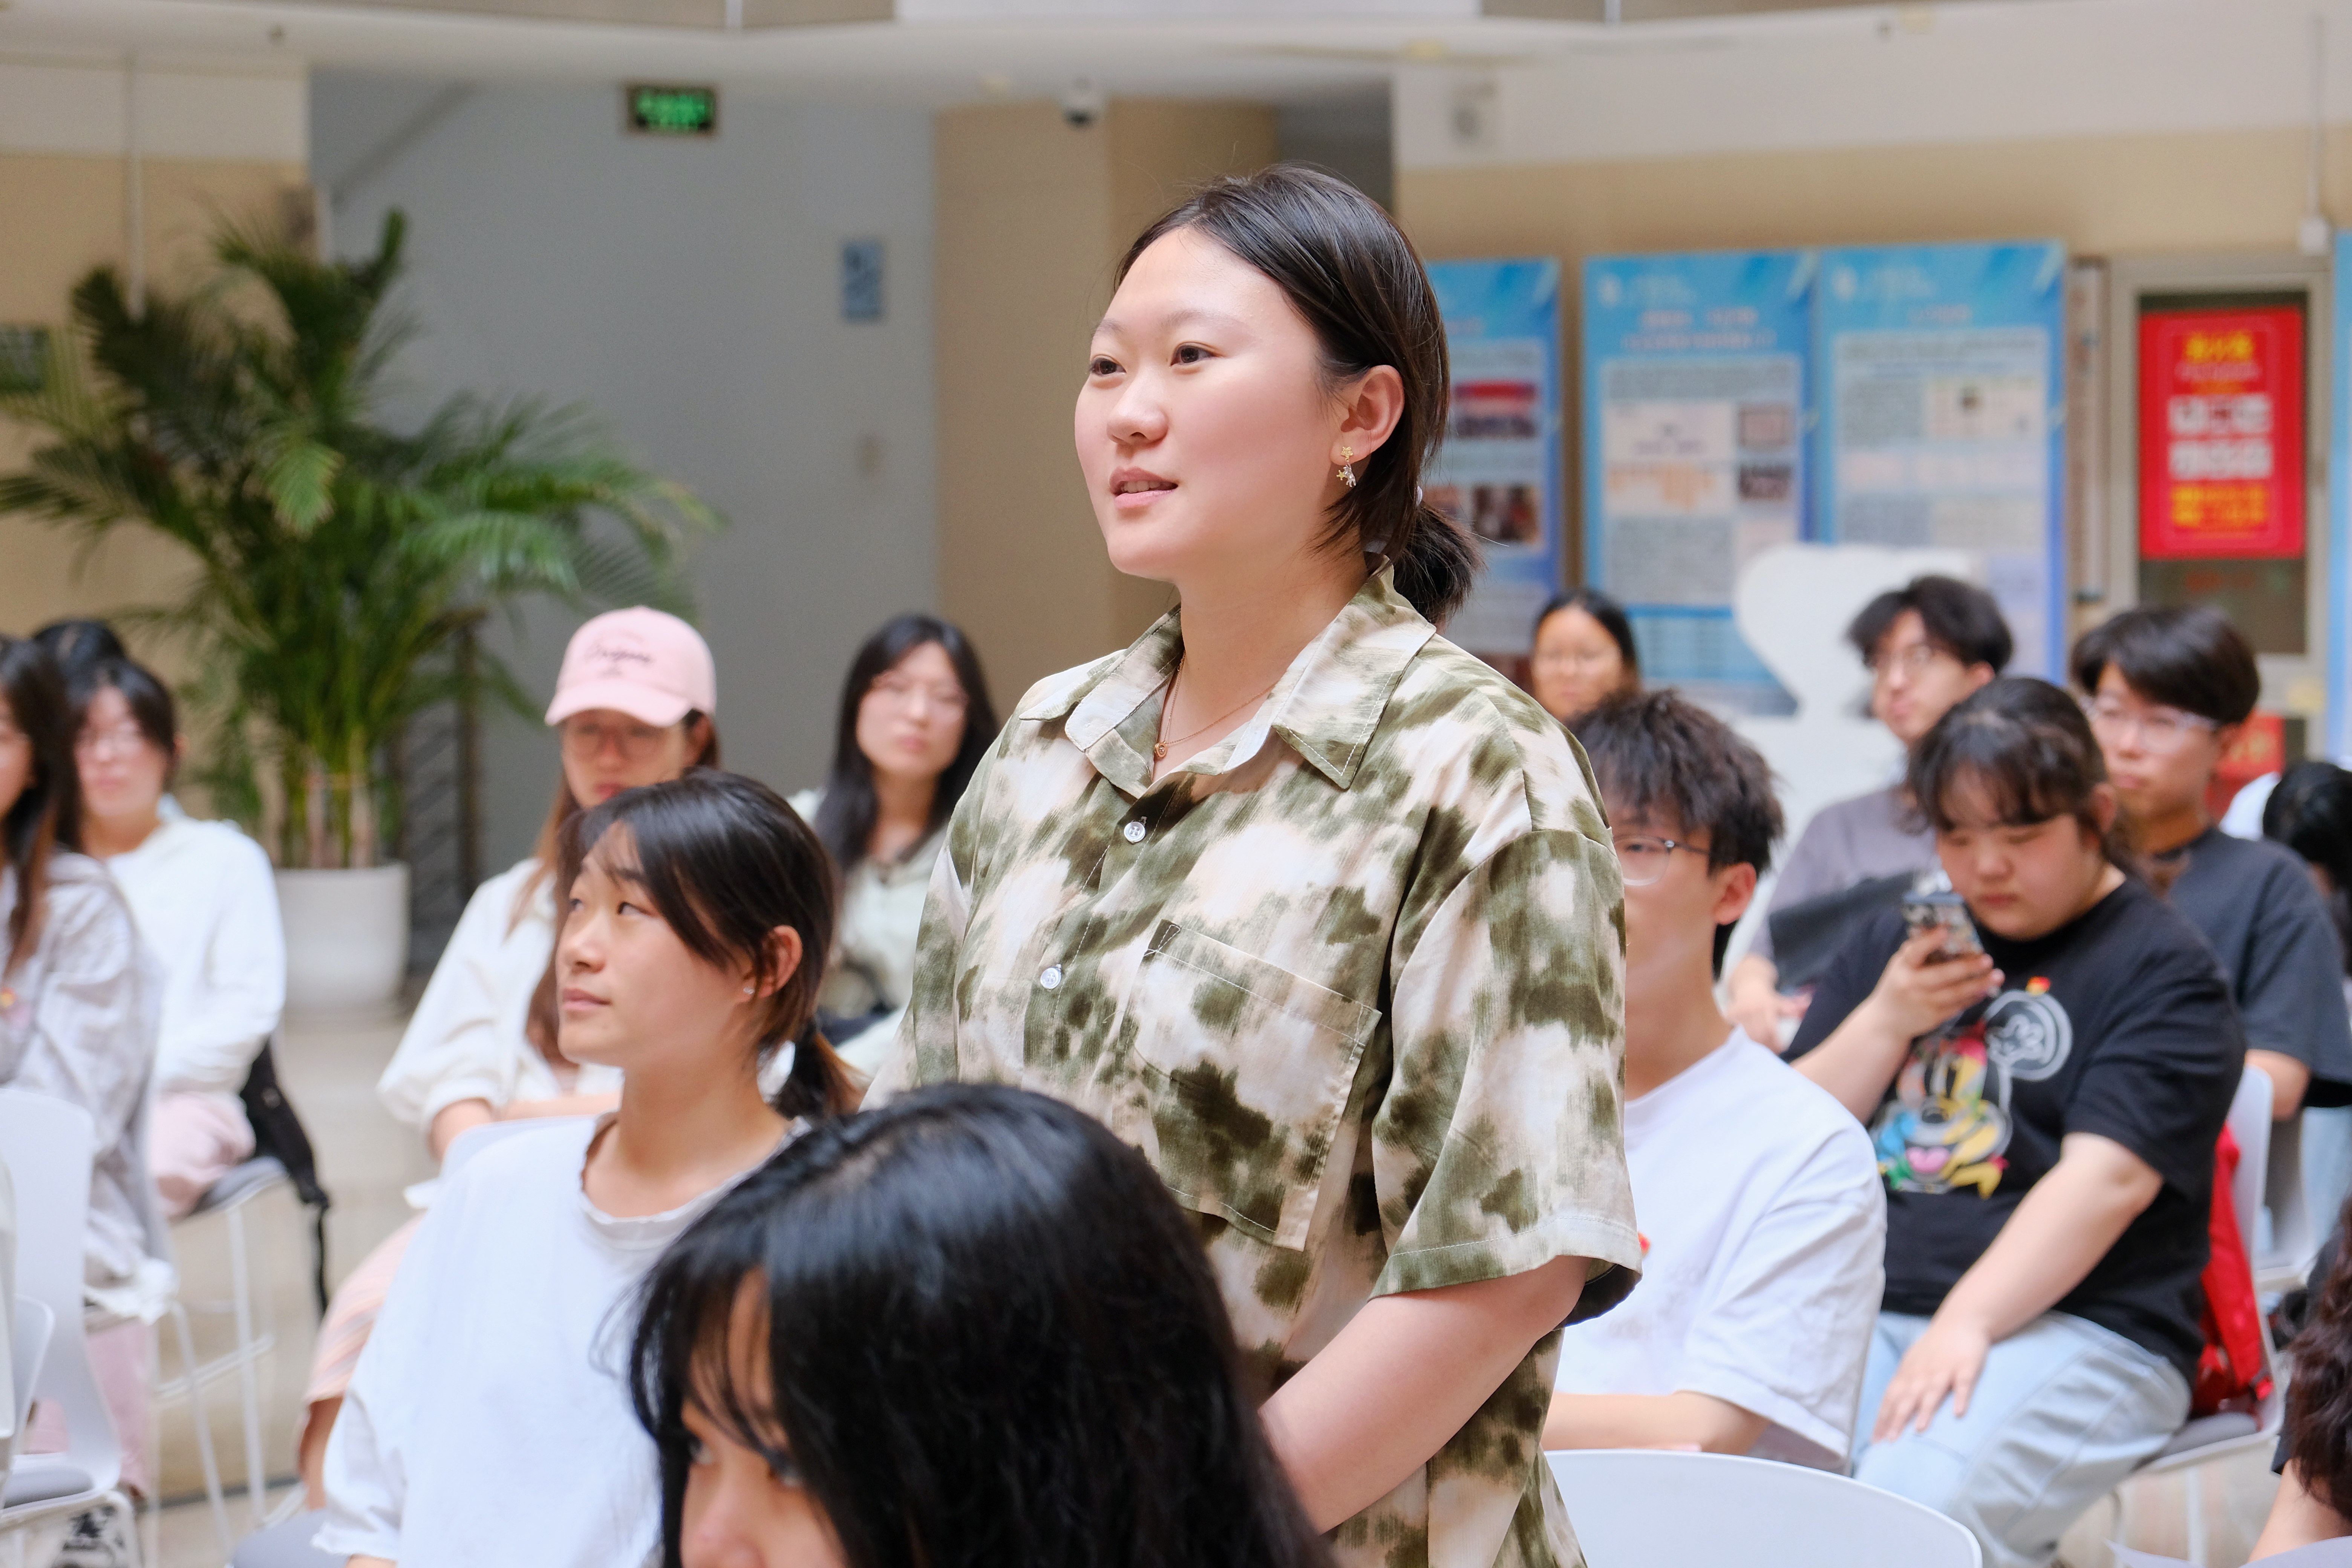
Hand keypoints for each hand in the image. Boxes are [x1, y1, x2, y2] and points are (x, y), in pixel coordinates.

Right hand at [1726, 971, 1806, 1048]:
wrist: (1748, 985)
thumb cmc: (1768, 997)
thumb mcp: (1782, 1000)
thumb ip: (1796, 1004)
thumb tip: (1809, 1003)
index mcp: (1766, 1005)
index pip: (1770, 1029)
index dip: (1775, 1042)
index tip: (1781, 1050)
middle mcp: (1751, 1008)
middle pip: (1759, 1035)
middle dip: (1767, 1046)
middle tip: (1775, 1053)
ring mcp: (1739, 1012)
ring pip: (1749, 1035)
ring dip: (1758, 1045)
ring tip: (1766, 1050)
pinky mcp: (1729, 1014)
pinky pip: (1738, 1032)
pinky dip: (1745, 1039)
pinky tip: (1752, 1043)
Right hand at [1863, 929, 2001, 1040]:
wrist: (1887, 1021)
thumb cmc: (1898, 984)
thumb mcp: (1900, 965)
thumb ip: (1917, 949)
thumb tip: (1941, 927)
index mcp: (1902, 967)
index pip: (1915, 952)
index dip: (1929, 941)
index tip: (1945, 930)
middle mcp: (1912, 985)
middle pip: (1941, 975)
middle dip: (1966, 967)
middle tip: (1987, 959)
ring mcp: (1924, 1003)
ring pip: (1955, 993)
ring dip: (1978, 984)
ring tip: (1997, 975)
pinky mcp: (1934, 1018)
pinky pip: (1958, 1006)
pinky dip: (1973, 997)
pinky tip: (1986, 989)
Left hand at [1872, 1314, 1992, 1440]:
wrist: (1960, 1322)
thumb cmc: (1934, 1349)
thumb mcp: (1912, 1364)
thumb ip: (1903, 1386)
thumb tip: (1889, 1412)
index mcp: (1908, 1373)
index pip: (1890, 1398)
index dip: (1883, 1418)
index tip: (1875, 1441)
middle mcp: (1922, 1373)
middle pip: (1907, 1397)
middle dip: (1898, 1419)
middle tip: (1891, 1441)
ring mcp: (1944, 1370)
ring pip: (1932, 1392)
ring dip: (1926, 1410)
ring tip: (1920, 1430)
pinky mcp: (1966, 1367)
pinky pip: (1962, 1384)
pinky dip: (1960, 1397)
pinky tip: (1958, 1413)